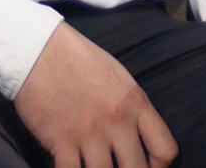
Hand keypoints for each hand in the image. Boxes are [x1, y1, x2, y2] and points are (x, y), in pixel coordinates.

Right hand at [15, 23, 177, 167]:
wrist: (39, 48)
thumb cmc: (79, 60)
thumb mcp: (119, 78)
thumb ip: (132, 109)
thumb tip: (138, 136)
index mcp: (136, 103)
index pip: (165, 150)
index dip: (158, 167)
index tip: (145, 167)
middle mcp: (118, 120)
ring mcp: (90, 132)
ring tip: (92, 166)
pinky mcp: (60, 140)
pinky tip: (69, 166)